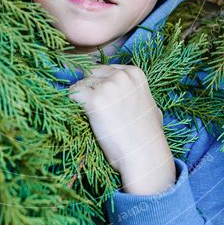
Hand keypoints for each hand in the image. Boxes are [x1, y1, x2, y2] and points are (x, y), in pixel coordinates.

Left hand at [69, 65, 174, 194]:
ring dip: (82, 99)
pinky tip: (83, 117)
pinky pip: (73, 94)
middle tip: (97, 111)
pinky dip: (73, 105)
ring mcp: (107, 87)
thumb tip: (132, 95)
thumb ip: (137, 94)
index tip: (105, 101)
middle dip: (90, 89)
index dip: (101, 84)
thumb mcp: (150, 106)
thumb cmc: (148, 136)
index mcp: (134, 73)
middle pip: (91, 73)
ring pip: (81, 84)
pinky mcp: (94, 101)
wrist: (145, 155)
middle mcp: (121, 76)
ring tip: (93, 118)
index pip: (106, 69)